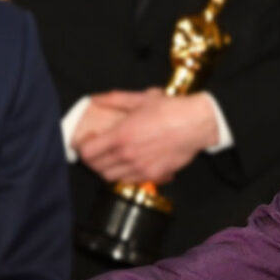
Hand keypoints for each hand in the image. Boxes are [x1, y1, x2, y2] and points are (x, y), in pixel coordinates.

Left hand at [76, 89, 219, 183]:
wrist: (197, 124)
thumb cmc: (171, 110)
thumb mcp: (140, 98)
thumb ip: (114, 99)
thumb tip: (95, 99)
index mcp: (121, 136)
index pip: (87, 153)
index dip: (82, 148)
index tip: (88, 141)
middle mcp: (128, 155)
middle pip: (96, 168)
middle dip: (93, 160)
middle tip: (98, 151)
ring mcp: (141, 168)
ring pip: (111, 178)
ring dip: (108, 169)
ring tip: (114, 158)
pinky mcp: (155, 175)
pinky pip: (131, 181)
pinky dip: (126, 175)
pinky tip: (131, 164)